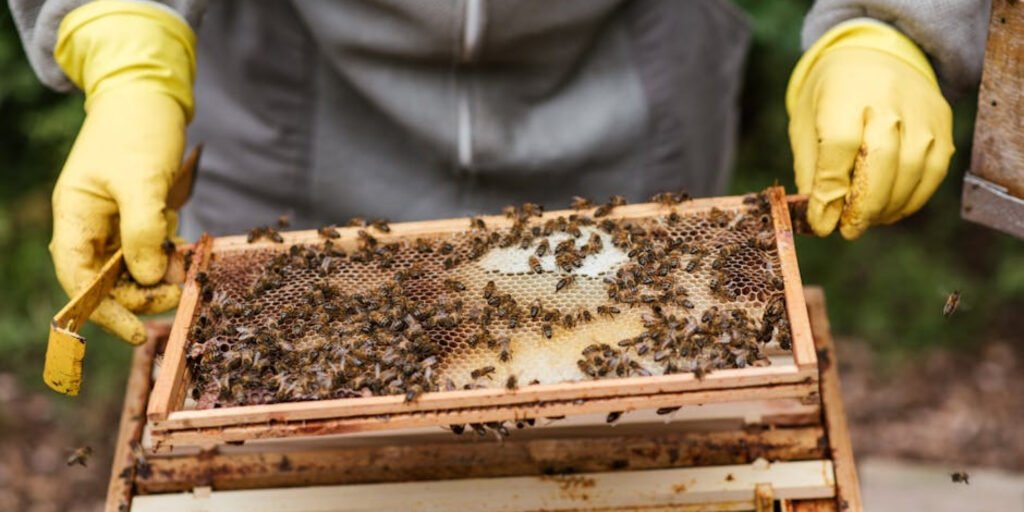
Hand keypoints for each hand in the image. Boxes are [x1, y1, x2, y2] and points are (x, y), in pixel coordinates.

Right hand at [50, 1, 195, 342]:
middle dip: (141, 294)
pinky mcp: (138, 216)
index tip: (137, 331)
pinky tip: (184, 248)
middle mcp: (90, 224)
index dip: (103, 310)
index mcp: (75, 216)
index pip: (78, 278)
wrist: (150, 95)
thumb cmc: (138, 130)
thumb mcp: (142, 180)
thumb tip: (146, 279)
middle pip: (107, 281)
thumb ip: (143, 230)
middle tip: (179, 292)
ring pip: (132, 269)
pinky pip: (150, 250)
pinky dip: (167, 256)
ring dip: (158, 276)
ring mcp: (114, 221)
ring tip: (185, 268)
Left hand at [787, 20, 954, 238]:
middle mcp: (888, 100)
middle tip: (848, 230)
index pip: (839, 146)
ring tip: (867, 221)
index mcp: (844, 95)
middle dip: (863, 206)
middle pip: (881, 161)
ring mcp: (921, 111)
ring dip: (888, 207)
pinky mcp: (942, 123)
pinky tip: (891, 210)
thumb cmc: (830, 99)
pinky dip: (912, 199)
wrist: (873, 56)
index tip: (822, 223)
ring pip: (912, 170)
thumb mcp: (806, 125)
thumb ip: (813, 170)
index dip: (831, 191)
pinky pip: (934, 171)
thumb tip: (820, 218)